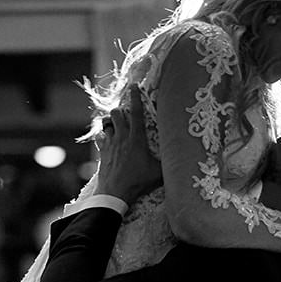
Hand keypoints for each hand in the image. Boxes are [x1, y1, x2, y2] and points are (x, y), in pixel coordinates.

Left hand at [93, 84, 161, 204]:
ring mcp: (110, 144)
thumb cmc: (137, 183)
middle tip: (125, 114)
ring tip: (116, 126)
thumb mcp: (158, 173)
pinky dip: (104, 136)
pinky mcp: (102, 153)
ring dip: (111, 122)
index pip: (135, 113)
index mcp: (136, 139)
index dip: (135, 98)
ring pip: (106, 124)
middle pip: (116, 113)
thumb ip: (167, 163)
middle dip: (119, 110)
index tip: (134, 87)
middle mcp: (121, 138)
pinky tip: (108, 141)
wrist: (114, 194)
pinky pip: (100, 138)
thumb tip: (180, 159)